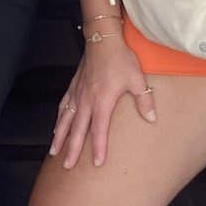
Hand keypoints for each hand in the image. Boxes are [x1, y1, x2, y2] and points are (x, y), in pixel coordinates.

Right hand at [50, 35, 156, 169]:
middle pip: (77, 130)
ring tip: (54, 152)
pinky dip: (59, 119)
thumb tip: (152, 118)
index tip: (96, 162)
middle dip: (71, 149)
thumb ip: (144, 100)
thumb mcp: (137, 79)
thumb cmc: (120, 59)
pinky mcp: (73, 87)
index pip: (98, 130)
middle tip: (67, 165)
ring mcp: (77, 94)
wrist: (103, 39)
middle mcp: (86, 101)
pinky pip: (63, 106)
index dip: (97, 147)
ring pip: (65, 120)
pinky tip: (56, 127)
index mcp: (101, 102)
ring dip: (59, 137)